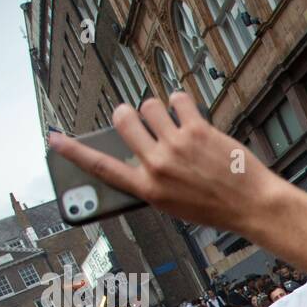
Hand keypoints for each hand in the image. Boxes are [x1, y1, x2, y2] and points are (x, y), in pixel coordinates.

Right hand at [47, 92, 283, 239]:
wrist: (253, 205)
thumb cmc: (215, 207)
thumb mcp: (173, 204)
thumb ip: (150, 179)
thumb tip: (133, 151)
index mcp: (147, 189)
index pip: (100, 167)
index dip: (73, 151)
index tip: (54, 139)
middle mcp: (157, 165)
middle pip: (122, 120)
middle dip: (128, 114)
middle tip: (139, 118)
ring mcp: (177, 145)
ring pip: (149, 105)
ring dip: (158, 109)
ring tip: (173, 122)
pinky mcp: (198, 129)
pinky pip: (177, 99)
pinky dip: (181, 103)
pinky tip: (189, 115)